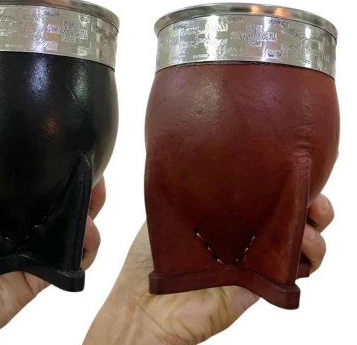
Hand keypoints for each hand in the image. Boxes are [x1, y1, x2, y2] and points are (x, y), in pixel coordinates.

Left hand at [0, 175, 105, 344]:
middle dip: (86, 188)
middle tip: (95, 174)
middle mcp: (27, 228)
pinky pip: (74, 259)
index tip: (76, 153)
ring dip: (91, 212)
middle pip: (66, 204)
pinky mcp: (42, 274)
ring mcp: (37, 251)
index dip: (62, 170)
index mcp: (8, 208)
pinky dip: (87, 246)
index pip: (43, 186)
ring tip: (93, 199)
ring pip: (76, 228)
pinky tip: (86, 233)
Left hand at [85, 193, 333, 344]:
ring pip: (301, 243)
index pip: (262, 195)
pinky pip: (294, 271)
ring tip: (305, 229)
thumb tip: (200, 155)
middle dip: (310, 205)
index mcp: (226, 214)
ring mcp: (255, 259)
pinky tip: (300, 249)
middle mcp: (244, 235)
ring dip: (313, 232)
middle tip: (313, 202)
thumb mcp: (166, 208)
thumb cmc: (150, 255)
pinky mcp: (260, 284)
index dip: (283, 183)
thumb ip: (187, 188)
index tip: (295, 173)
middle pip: (289, 216)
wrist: (145, 302)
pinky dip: (306, 259)